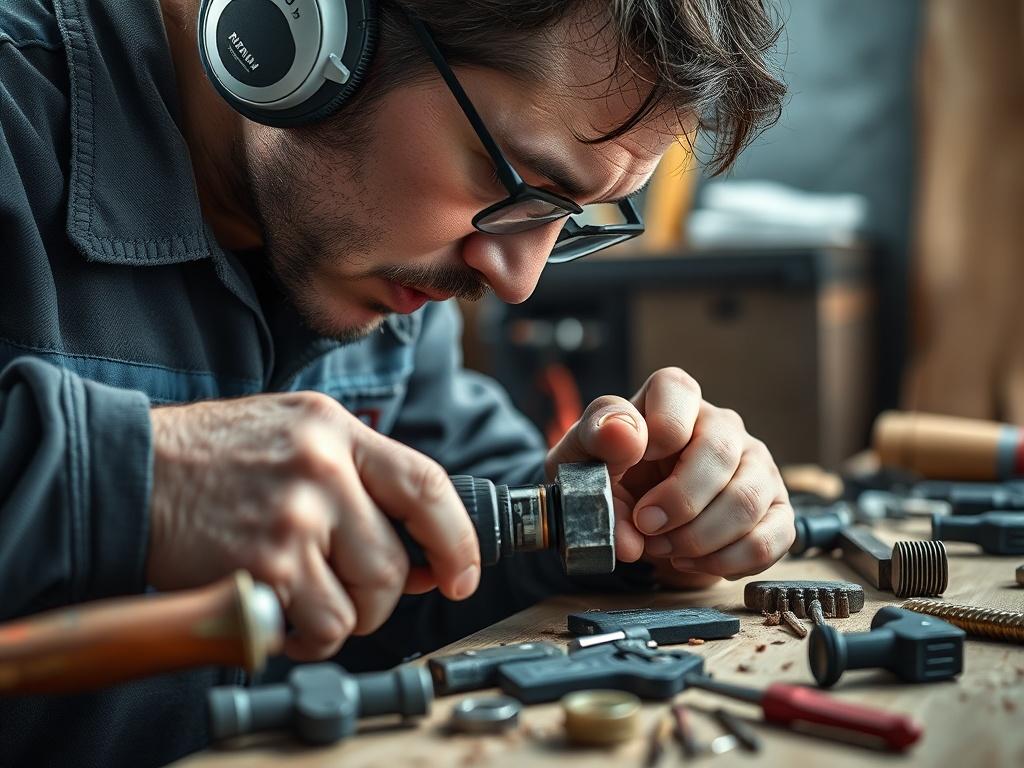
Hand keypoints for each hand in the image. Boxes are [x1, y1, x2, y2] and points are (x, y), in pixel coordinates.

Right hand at [147, 392, 479, 659]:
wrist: (130, 469)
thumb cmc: (217, 456)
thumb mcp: (298, 433)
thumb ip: (362, 481)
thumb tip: (422, 557)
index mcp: (336, 430)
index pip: (427, 486)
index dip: (458, 541)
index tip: (464, 577)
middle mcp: (321, 470)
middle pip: (393, 564)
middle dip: (381, 597)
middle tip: (350, 593)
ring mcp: (291, 520)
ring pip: (360, 605)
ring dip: (341, 619)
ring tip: (304, 597)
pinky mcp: (261, 567)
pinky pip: (316, 628)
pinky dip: (304, 637)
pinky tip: (278, 610)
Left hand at [545, 367, 793, 581]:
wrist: (632, 519)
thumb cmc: (609, 476)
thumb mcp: (582, 457)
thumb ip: (595, 444)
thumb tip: (628, 457)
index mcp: (673, 399)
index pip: (676, 390)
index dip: (656, 430)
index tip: (631, 462)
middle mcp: (722, 424)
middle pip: (718, 452)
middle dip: (678, 500)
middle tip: (645, 525)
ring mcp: (755, 466)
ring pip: (748, 500)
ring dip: (698, 537)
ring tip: (663, 547)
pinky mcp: (773, 510)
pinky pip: (769, 539)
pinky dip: (726, 561)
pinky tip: (691, 560)